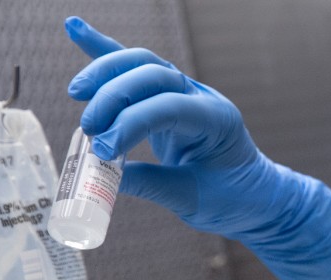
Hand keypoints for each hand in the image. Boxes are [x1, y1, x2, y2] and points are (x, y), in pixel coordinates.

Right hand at [65, 17, 330, 279]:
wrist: (256, 196)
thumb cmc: (232, 199)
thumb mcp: (194, 200)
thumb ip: (150, 185)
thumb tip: (100, 176)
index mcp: (217, 122)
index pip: (169, 107)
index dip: (131, 124)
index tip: (103, 151)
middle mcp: (202, 98)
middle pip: (154, 74)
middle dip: (115, 96)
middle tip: (88, 130)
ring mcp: (186, 92)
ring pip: (143, 64)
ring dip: (106, 71)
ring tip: (76, 91)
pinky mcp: (167, 98)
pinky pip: (135, 69)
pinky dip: (104, 50)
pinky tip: (74, 28)